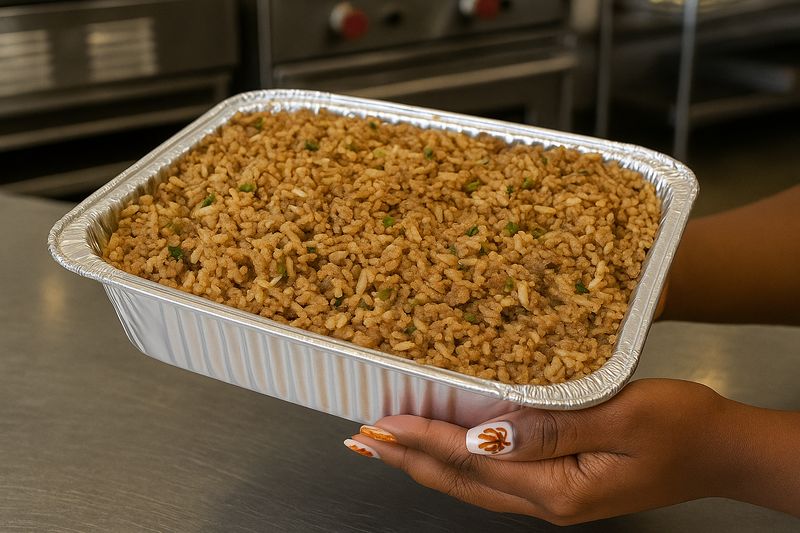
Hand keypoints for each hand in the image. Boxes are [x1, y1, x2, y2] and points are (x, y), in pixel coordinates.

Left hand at [345, 379, 799, 523]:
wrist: (721, 451)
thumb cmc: (681, 426)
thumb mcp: (621, 415)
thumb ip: (551, 427)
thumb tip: (487, 434)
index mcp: (557, 488)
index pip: (470, 461)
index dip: (420, 440)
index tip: (380, 424)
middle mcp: (547, 501)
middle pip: (458, 481)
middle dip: (405, 458)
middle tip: (363, 439)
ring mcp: (553, 498)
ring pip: (471, 484)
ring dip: (425, 462)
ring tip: (387, 443)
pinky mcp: (559, 486)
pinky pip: (493, 479)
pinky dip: (458, 463)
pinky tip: (444, 450)